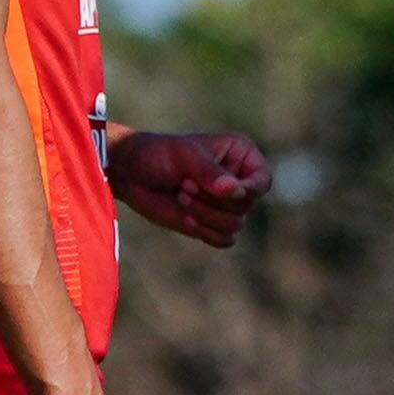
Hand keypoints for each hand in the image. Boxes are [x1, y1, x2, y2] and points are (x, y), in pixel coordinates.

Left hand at [109, 129, 269, 246]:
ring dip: (206, 214)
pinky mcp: (211, 223)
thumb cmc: (158, 154)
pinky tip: (185, 218)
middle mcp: (238, 180)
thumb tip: (234, 190)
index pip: (263, 180)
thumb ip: (211, 173)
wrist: (130, 174)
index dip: (249, 190)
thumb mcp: (185, 157)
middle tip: (186, 184)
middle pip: (247, 205)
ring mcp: (225, 204)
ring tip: (182, 196)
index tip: (227, 189)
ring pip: (236, 225)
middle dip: (214, 200)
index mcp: (241, 155)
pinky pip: (224, 240)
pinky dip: (206, 232)